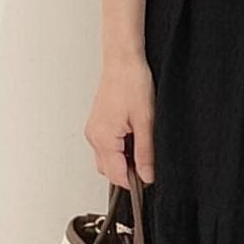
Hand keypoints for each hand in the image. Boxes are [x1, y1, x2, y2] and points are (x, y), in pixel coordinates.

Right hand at [85, 58, 155, 184]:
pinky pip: (106, 146)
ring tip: (141, 142)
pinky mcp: (97, 124)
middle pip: (109, 171)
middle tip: (148, 160)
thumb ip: (145, 153)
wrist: (123, 61)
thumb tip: (147, 176)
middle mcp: (94, 136)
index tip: (150, 177)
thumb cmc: (132, 83)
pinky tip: (134, 135)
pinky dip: (120, 148)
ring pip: (107, 159)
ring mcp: (94, 130)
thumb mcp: (146, 122)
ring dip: (124, 160)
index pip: (117, 176)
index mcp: (104, 139)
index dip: (135, 182)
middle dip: (129, 172)